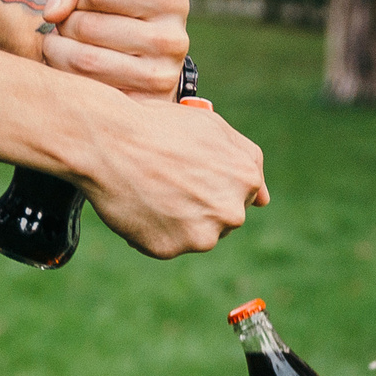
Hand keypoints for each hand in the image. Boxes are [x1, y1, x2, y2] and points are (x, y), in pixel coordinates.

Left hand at [40, 0, 189, 99]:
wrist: (134, 54)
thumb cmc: (110, 6)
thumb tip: (53, 13)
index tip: (84, 2)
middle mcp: (174, 39)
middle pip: (88, 27)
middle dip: (65, 24)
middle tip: (68, 27)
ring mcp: (162, 78)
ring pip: (85, 61)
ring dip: (58, 50)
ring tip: (64, 44)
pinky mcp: (142, 107)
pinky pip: (88, 91)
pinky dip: (67, 77)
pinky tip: (74, 69)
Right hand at [81, 96, 268, 257]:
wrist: (110, 141)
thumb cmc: (159, 127)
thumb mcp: (214, 127)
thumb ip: (248, 159)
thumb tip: (265, 201)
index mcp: (247, 179)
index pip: (242, 194)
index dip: (212, 182)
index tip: (190, 174)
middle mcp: (231, 211)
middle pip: (221, 218)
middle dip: (199, 205)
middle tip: (167, 182)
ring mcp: (202, 234)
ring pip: (196, 235)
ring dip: (178, 221)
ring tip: (151, 191)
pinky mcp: (170, 249)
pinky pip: (166, 245)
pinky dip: (152, 232)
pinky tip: (138, 206)